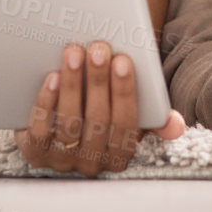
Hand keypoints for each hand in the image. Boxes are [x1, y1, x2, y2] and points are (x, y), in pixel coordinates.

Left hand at [17, 40, 185, 176]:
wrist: (56, 132)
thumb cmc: (100, 116)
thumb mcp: (129, 119)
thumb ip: (154, 119)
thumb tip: (175, 126)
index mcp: (120, 156)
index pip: (127, 124)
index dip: (125, 91)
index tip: (123, 60)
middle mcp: (93, 163)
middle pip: (98, 121)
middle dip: (99, 81)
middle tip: (97, 49)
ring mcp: (62, 160)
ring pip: (70, 124)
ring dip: (73, 85)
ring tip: (74, 53)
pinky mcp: (36, 154)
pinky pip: (41, 130)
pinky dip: (47, 102)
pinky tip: (52, 77)